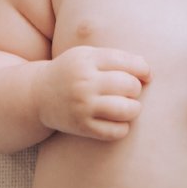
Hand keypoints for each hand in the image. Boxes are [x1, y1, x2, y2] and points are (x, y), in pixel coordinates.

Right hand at [36, 45, 150, 140]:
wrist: (38, 94)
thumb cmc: (73, 72)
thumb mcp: (88, 55)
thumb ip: (117, 58)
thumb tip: (148, 71)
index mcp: (88, 60)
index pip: (129, 63)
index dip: (144, 70)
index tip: (146, 76)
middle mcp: (84, 82)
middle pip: (130, 86)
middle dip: (136, 89)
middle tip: (129, 91)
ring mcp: (83, 106)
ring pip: (127, 109)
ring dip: (134, 109)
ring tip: (129, 107)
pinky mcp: (82, 126)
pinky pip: (116, 132)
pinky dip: (123, 128)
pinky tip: (118, 122)